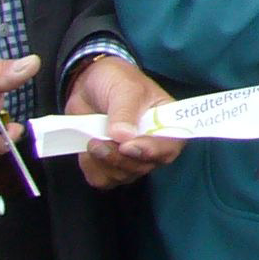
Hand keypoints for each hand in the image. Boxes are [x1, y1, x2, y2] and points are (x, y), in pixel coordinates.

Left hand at [64, 57, 182, 189]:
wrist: (87, 85)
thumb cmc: (115, 80)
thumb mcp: (124, 89)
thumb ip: (125, 111)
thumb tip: (123, 137)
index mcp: (166, 123)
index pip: (171, 146)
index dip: (153, 151)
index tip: (128, 146)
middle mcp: (152, 145)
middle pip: (143, 166)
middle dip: (119, 158)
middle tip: (98, 141)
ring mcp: (131, 157)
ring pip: (123, 176)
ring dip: (103, 163)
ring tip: (91, 141)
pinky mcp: (109, 164)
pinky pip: (103, 179)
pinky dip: (92, 168)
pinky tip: (87, 150)